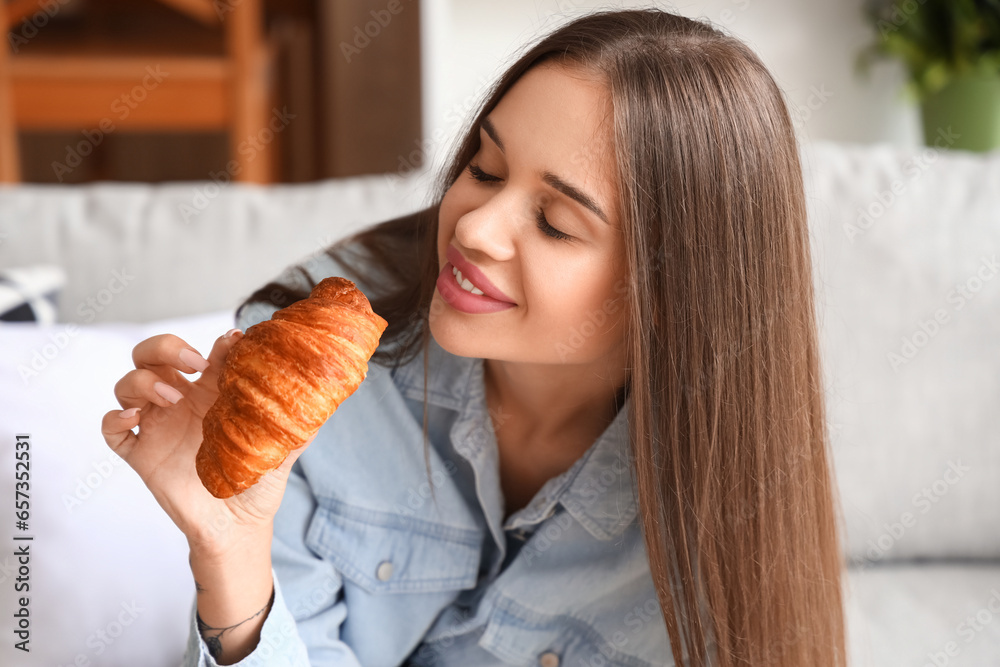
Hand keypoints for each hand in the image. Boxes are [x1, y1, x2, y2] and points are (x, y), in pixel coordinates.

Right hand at [101, 328, 314, 556]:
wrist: (237, 528)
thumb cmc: (258, 483)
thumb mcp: (284, 450)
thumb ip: (298, 423)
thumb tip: (327, 396)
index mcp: (216, 392)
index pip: (207, 352)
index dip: (215, 343)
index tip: (233, 344)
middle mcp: (184, 402)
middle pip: (155, 355)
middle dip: (166, 347)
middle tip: (193, 364)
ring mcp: (158, 425)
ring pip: (130, 383)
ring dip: (144, 380)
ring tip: (171, 398)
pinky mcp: (142, 454)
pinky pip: (112, 429)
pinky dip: (114, 417)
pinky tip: (133, 419)